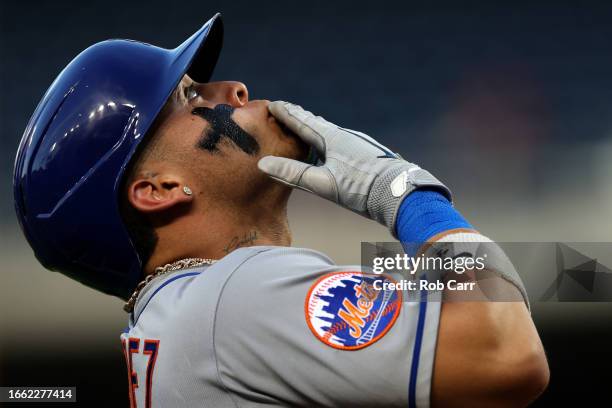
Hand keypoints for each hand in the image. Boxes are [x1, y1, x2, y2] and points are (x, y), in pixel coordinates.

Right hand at [258, 101, 450, 234]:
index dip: (285, 114)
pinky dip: (327, 141)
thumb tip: (263, 164)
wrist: (401, 193)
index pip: (302, 122)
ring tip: (304, 128)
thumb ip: (293, 174)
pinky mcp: (366, 154)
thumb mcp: (324, 184)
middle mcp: (345, 136)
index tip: (272, 104)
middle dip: (298, 118)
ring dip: (313, 129)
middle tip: (284, 110)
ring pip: (329, 133)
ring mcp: (358, 144)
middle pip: (316, 124)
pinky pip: (339, 142)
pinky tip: (330, 150)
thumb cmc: (361, 189)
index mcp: (333, 138)